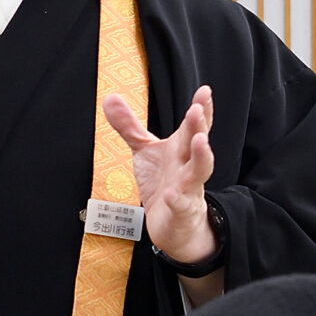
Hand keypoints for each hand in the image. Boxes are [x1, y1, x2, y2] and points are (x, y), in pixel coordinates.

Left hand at [103, 85, 216, 264]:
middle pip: (197, 143)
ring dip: (202, 156)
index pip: (194, 126)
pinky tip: (170, 194)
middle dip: (199, 125)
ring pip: (199, 171)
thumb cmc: (164, 183)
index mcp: (181, 149)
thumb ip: (130, 126)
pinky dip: (176, 200)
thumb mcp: (145, 151)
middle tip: (198, 109)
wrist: (174, 225)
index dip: (201, 108)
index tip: (204, 90)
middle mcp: (187, 165)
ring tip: (201, 141)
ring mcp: (188, 188)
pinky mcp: (181, 211)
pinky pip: (180, 205)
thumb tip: (110, 97)